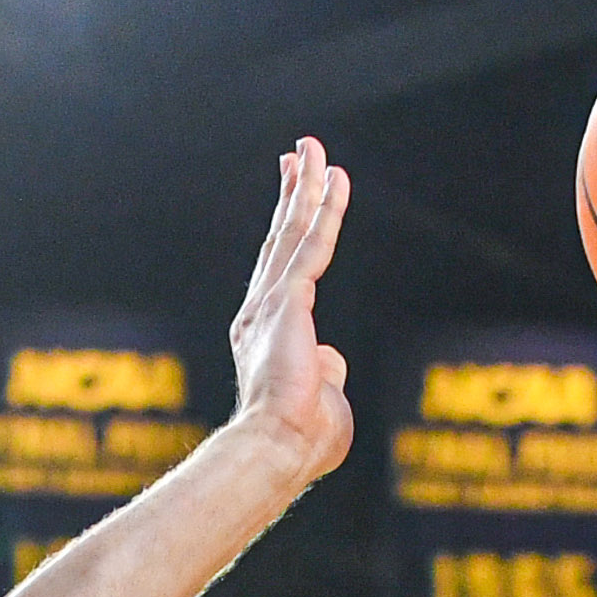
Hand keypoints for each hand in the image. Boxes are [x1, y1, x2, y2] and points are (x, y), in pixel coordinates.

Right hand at [227, 139, 353, 485]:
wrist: (276, 450)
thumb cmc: (300, 442)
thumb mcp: (320, 400)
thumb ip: (326, 373)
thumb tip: (331, 360)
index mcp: (265, 335)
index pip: (282, 270)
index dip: (290, 229)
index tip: (296, 194)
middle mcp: (260, 313)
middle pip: (281, 241)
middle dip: (292, 194)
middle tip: (298, 155)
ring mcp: (271, 305)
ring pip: (293, 233)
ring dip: (306, 187)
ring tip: (312, 147)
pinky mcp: (288, 303)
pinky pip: (314, 246)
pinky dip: (326, 210)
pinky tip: (336, 177)